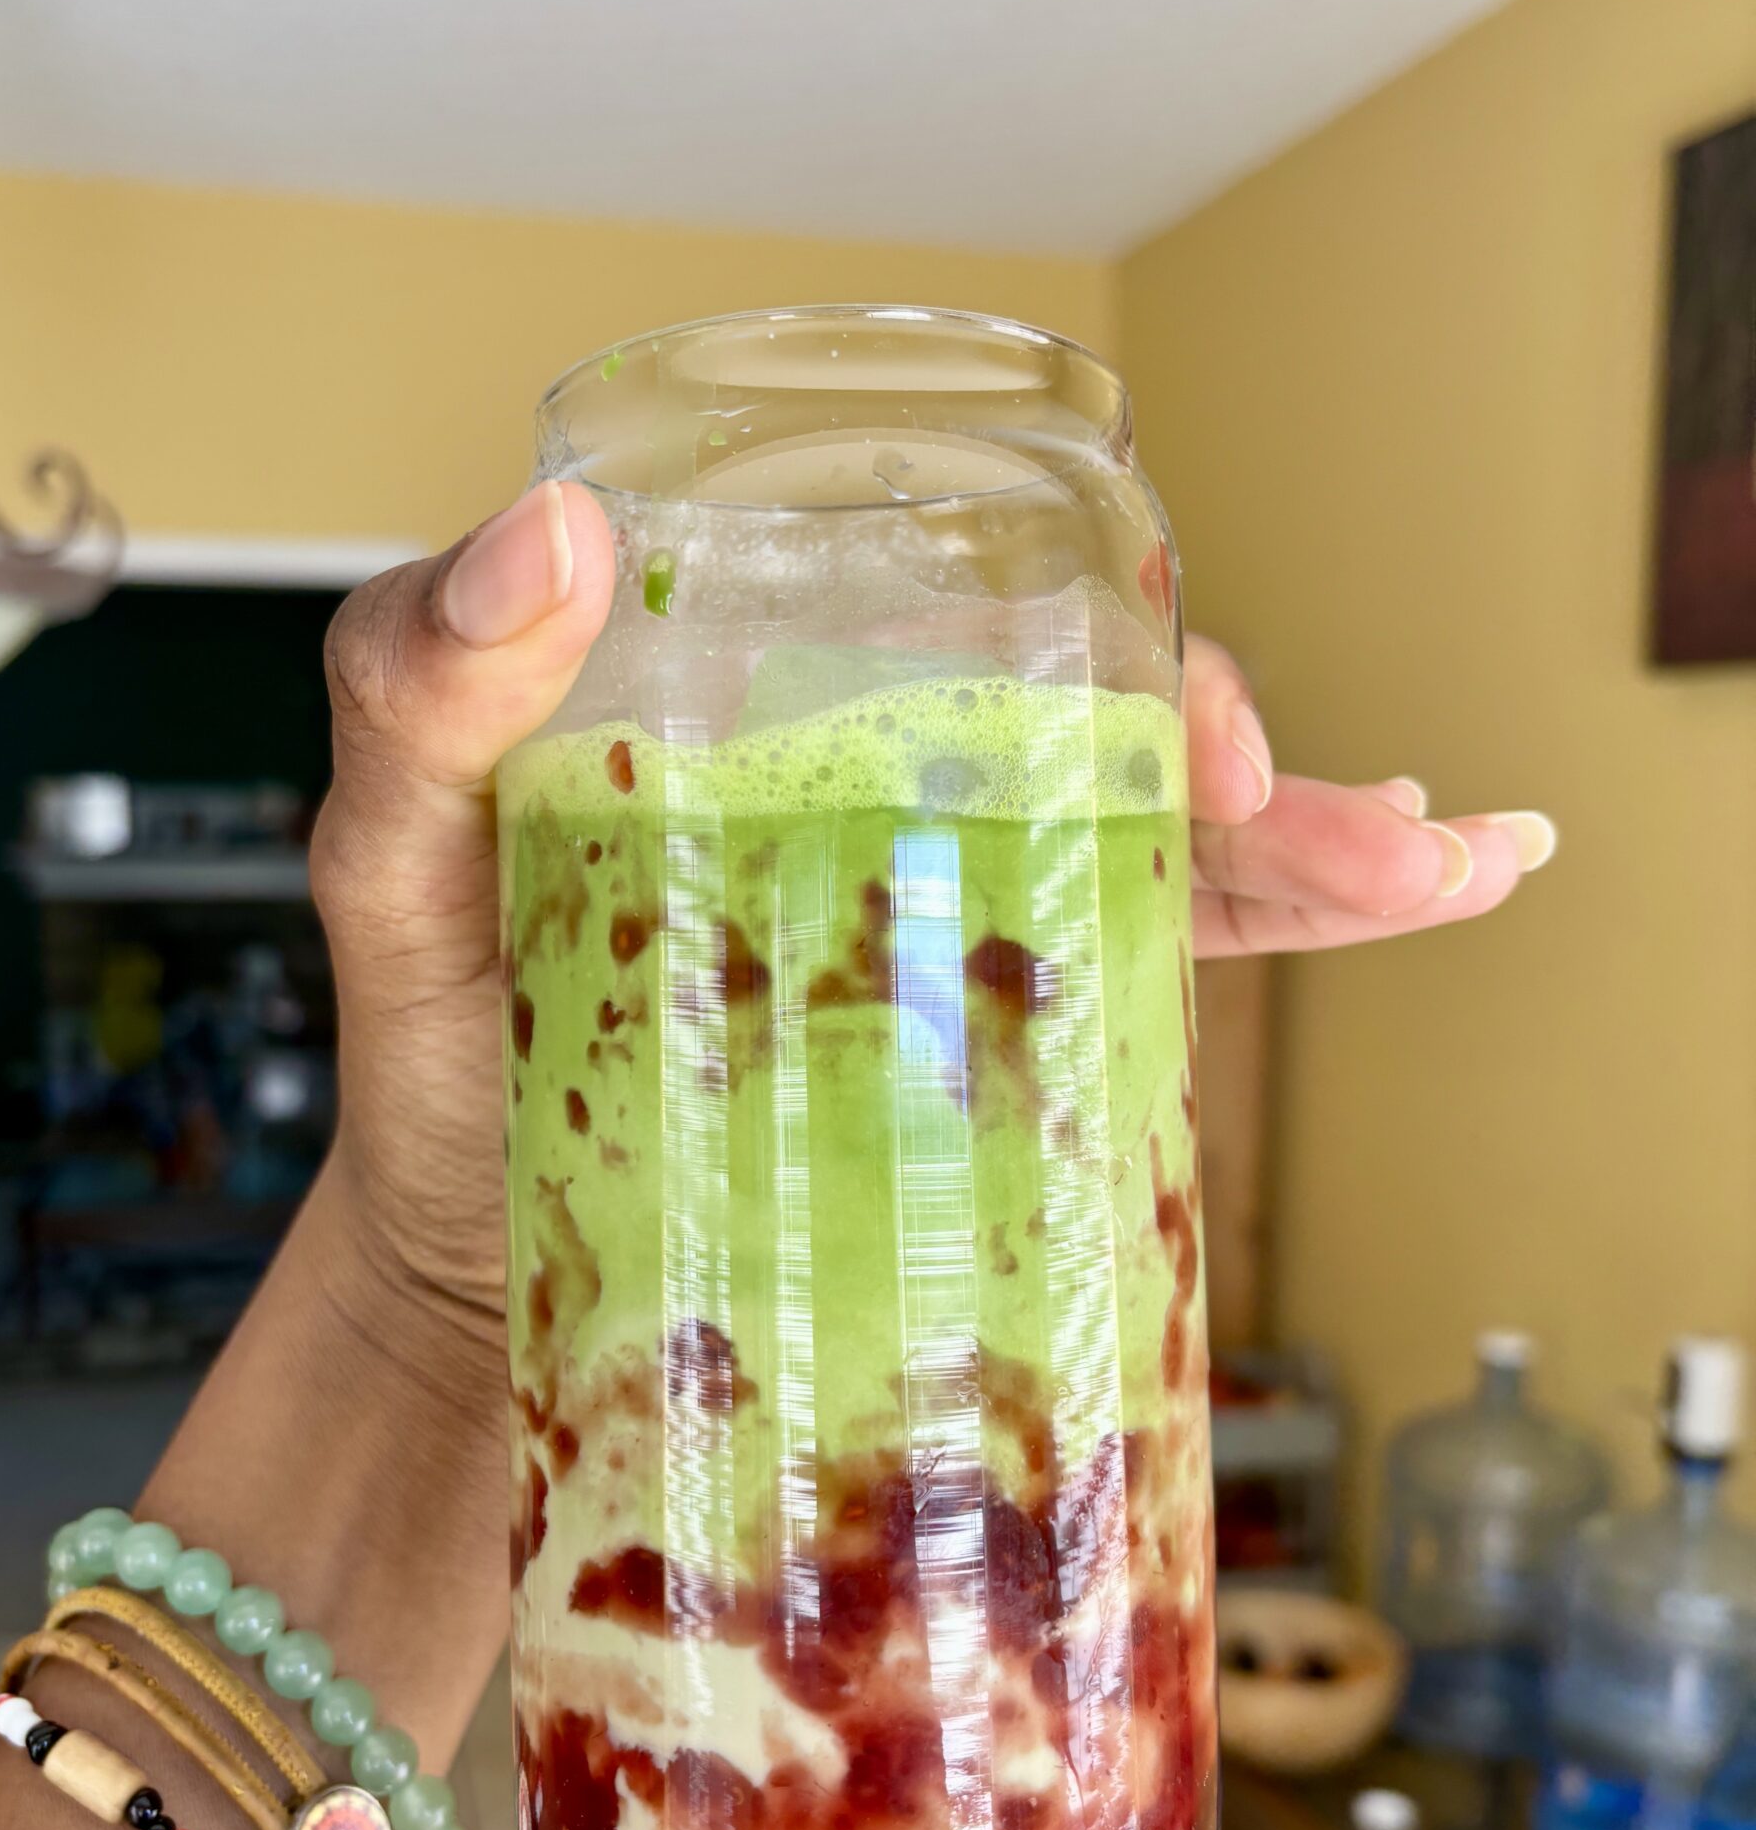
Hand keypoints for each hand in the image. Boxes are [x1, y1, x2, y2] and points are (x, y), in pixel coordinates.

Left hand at [312, 498, 1552, 1318]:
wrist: (472, 1298)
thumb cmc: (426, 1060)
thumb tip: (556, 532)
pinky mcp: (962, 1048)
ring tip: (1440, 860)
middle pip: (1087, 720)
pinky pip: (1132, 974)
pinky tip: (1400, 902)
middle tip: (1314, 814)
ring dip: (1313, 841)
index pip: (950, 598)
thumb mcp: (388, 860)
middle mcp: (864, 783)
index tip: (1175, 712)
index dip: (1092, 619)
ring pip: (1149, 841)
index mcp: (754, 693)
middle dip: (1239, 747)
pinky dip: (1271, 936)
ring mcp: (927, 921)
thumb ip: (418, 690)